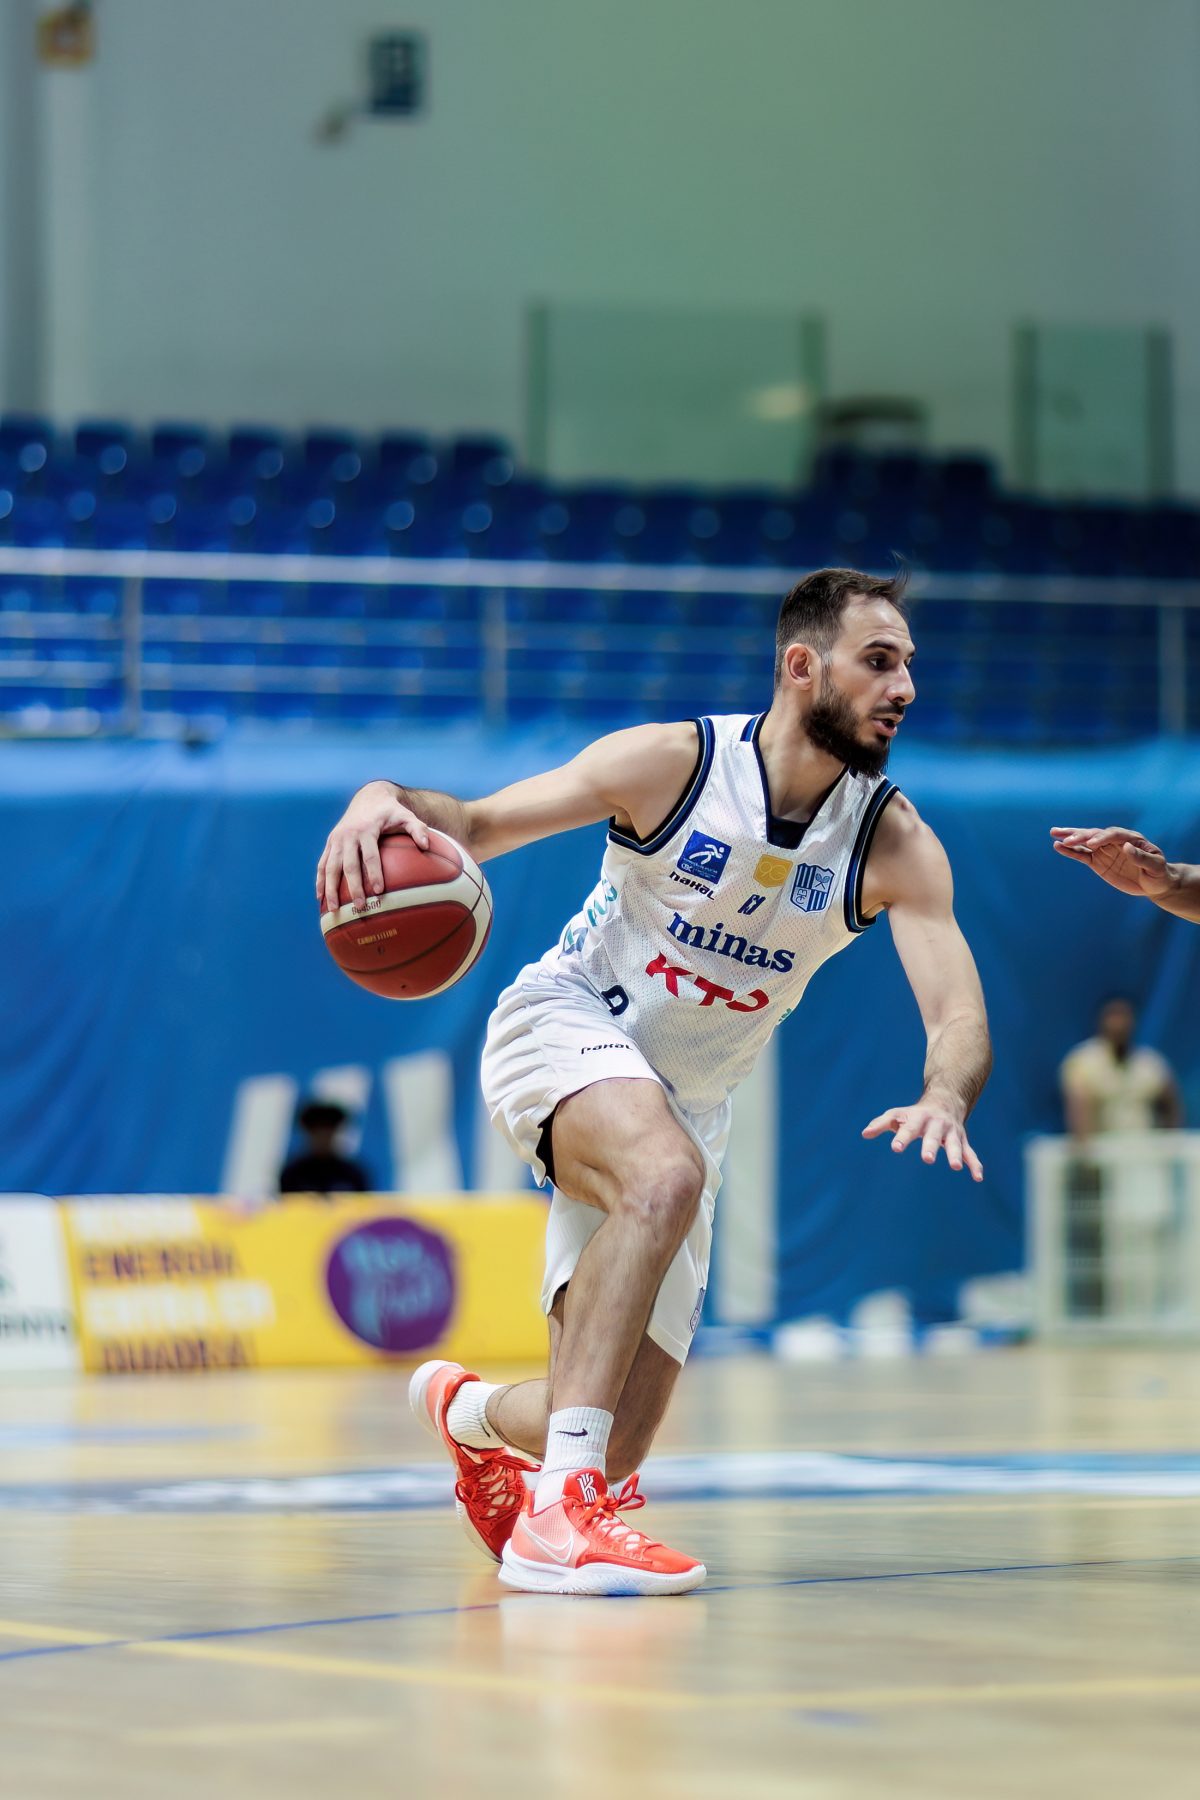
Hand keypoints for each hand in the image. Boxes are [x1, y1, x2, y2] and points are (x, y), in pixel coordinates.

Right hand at [317, 782, 430, 913]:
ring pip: (330, 867)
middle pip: (349, 865)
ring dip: (330, 889)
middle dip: (353, 887)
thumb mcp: (406, 815)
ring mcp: (337, 839)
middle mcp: (348, 835)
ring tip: (333, 910)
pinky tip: (320, 897)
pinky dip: (320, 881)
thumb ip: (418, 828)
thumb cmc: (391, 811)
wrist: (369, 796)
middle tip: (360, 907)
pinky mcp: (330, 843)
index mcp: (367, 829)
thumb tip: (427, 845)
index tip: (379, 891)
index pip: (370, 855)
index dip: (374, 873)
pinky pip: (322, 864)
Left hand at [862, 1099, 983, 1179]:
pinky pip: (970, 1153)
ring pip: (955, 1144)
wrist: (945, 1100)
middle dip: (931, 1146)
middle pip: (933, 1136)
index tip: (896, 1148)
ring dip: (955, 1154)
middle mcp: (936, 1125)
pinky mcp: (962, 1141)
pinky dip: (975, 1165)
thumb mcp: (897, 1115)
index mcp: (918, 1119)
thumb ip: (881, 1123)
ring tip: (955, 1167)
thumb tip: (864, 1134)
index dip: (902, 1138)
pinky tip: (978, 1178)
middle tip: (927, 1159)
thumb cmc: (914, 1113)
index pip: (909, 1129)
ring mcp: (951, 1133)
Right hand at [1050, 825, 1173, 899]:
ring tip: (1054, 834)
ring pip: (1085, 842)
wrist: (1154, 883)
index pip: (1113, 834)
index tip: (1091, 845)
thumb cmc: (1158, 873)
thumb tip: (1126, 847)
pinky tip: (1058, 846)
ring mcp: (1104, 851)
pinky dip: (1070, 851)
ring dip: (1070, 838)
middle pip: (1095, 835)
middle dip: (1081, 836)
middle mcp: (1114, 841)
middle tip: (1067, 839)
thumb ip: (1141, 857)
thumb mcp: (1155, 866)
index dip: (1102, 838)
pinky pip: (1081, 855)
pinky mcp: (1098, 861)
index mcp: (1130, 838)